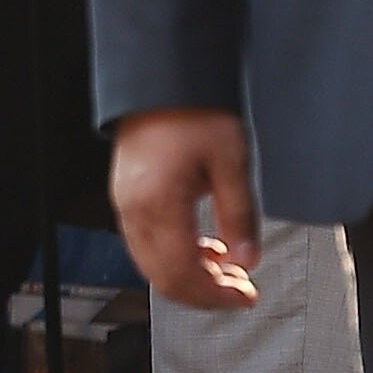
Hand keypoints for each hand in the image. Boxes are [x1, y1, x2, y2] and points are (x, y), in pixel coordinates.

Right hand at [109, 110, 260, 307]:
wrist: (162, 76)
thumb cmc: (193, 109)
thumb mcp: (231, 160)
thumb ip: (239, 215)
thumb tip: (247, 260)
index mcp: (157, 204)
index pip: (182, 274)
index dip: (215, 295)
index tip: (246, 296)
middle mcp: (133, 210)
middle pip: (163, 278)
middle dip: (204, 293)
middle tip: (241, 290)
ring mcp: (125, 203)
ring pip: (151, 265)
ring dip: (189, 276)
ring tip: (226, 270)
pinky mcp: (126, 195)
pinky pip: (145, 243)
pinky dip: (174, 256)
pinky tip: (202, 248)